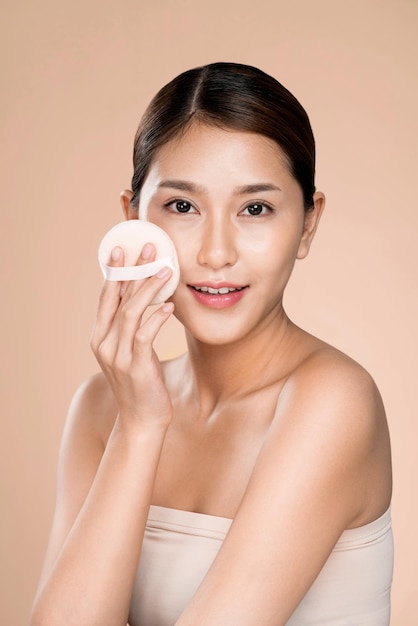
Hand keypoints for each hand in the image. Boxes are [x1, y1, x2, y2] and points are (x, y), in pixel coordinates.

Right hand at [90, 243, 174, 429]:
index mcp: (100, 337)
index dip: (115, 271)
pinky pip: (145, 335)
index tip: (123, 248)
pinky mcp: (135, 367)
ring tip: (166, 270)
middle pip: (117, 298)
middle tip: (149, 248)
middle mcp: (104, 343)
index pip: (106, 297)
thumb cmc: (142, 383)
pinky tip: (169, 306)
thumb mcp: (133, 351)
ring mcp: (118, 356)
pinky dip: (156, 317)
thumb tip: (147, 297)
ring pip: (130, 312)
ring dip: (149, 288)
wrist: (142, 420)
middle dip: (133, 270)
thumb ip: (133, 327)